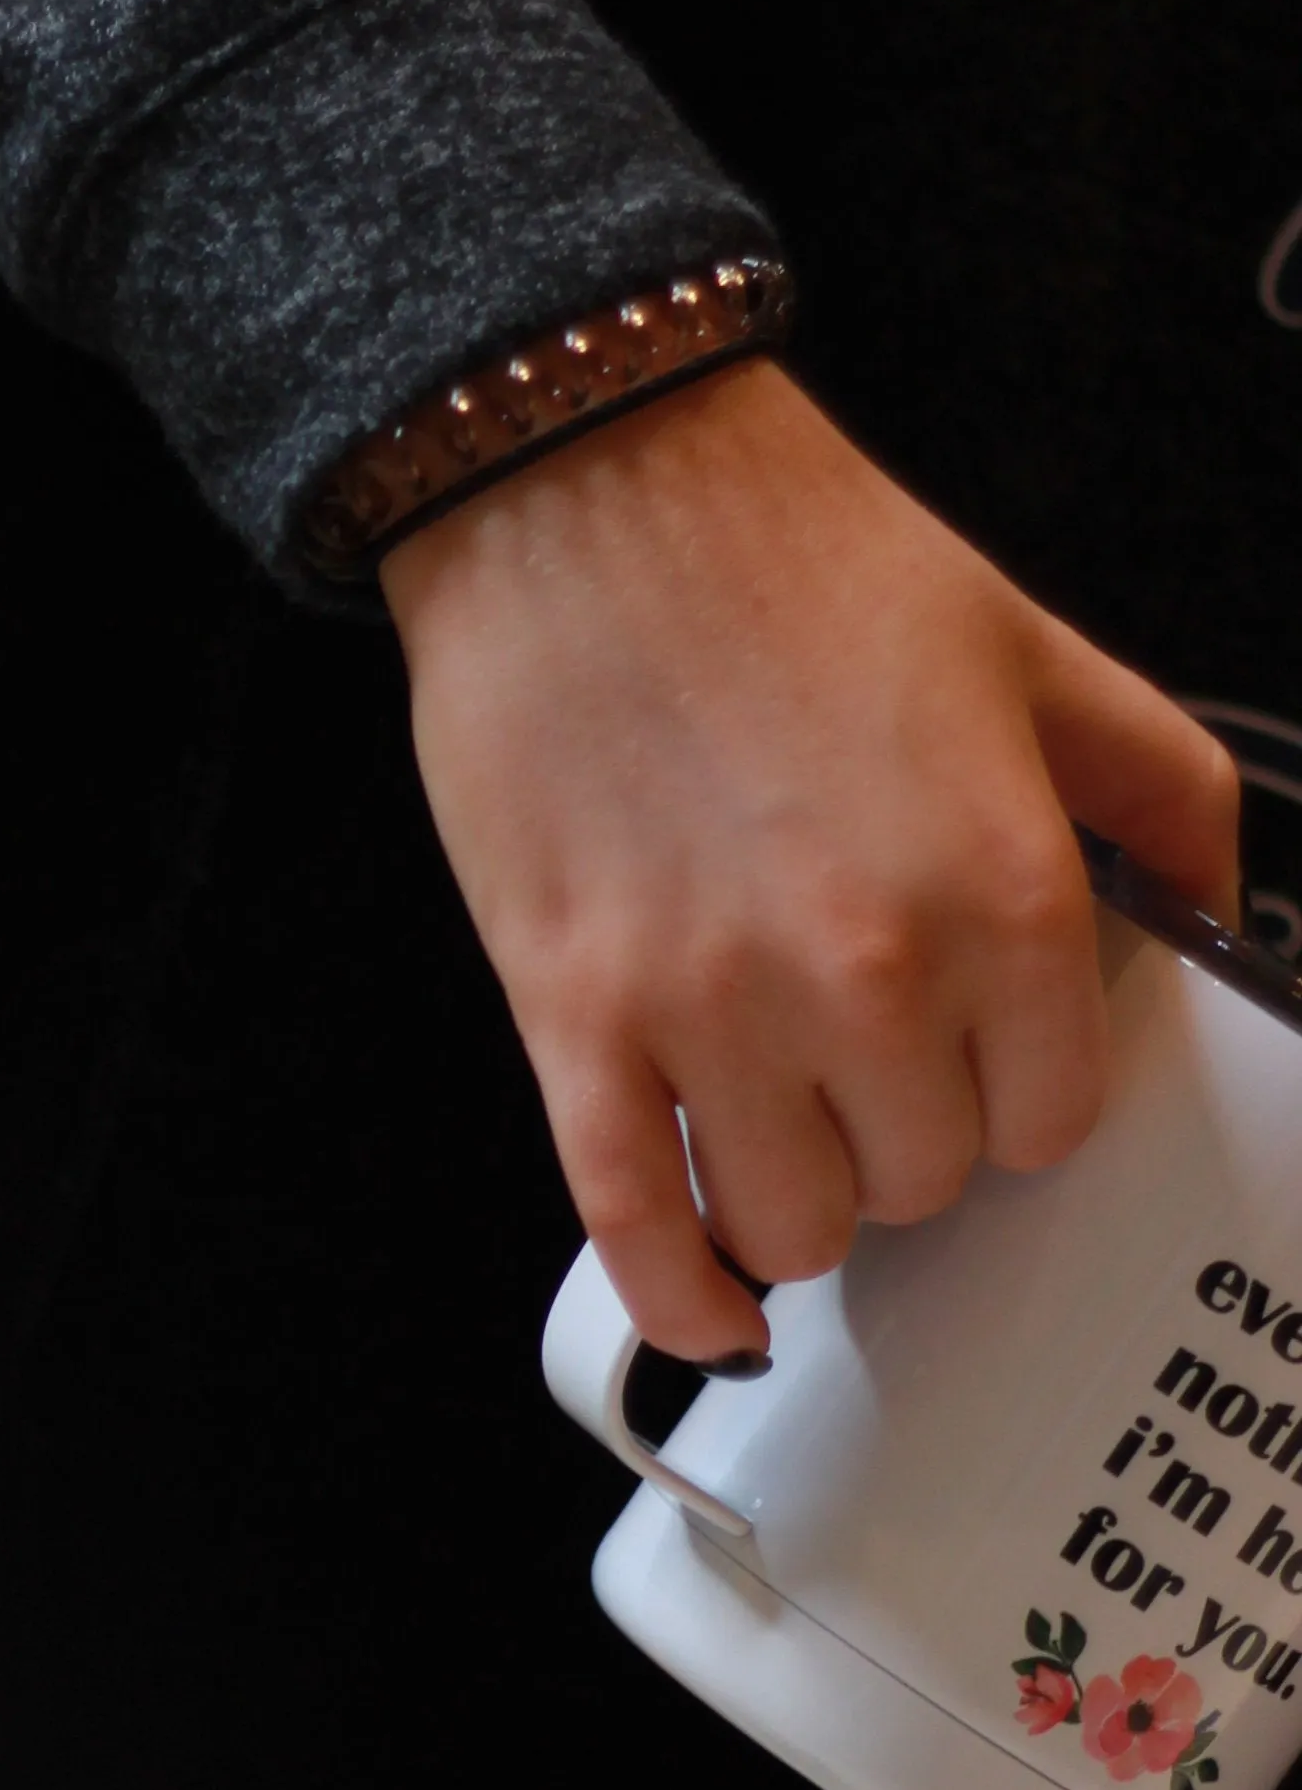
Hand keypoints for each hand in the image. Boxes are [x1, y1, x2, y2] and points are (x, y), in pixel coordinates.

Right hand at [389, 363, 1238, 1361]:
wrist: (581, 486)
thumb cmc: (789, 555)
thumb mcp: (1033, 647)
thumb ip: (1159, 786)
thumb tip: (1213, 909)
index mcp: (1005, 886)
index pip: (1053, 1119)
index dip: (1019, 1094)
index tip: (980, 1059)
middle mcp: (869, 971)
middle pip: (926, 1181)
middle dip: (908, 1134)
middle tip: (871, 1062)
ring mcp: (713, 1010)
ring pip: (796, 1226)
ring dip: (800, 1199)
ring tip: (782, 1126)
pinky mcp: (576, 1019)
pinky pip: (635, 1226)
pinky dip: (679, 1294)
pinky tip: (712, 1303)